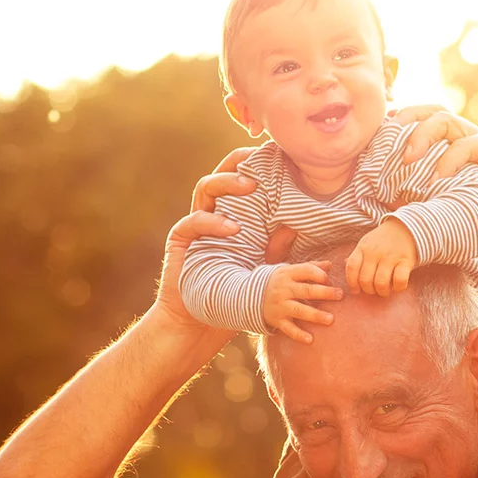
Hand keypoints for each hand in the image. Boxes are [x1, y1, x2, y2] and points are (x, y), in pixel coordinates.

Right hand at [155, 147, 295, 331]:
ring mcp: (194, 224)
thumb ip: (275, 248)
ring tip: (250, 187)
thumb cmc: (233, 294)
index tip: (272, 154)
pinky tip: (232, 228)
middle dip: (237, 164)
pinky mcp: (180, 240)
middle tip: (259, 163)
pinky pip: (192, 222)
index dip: (251, 164)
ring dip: (227, 184)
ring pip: (204, 188)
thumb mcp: (261, 269)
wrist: (200, 322)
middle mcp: (211, 213)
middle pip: (220, 175)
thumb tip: (296, 227)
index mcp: (231, 215)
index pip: (239, 181)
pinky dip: (211, 221)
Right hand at [263, 262, 343, 343]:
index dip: (318, 274)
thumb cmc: (278, 281)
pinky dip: (298, 334)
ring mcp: (280, 305)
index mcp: (288, 274)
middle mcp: (283, 289)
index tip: (329, 279)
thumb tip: (330, 264)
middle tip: (340, 295)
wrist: (248, 296)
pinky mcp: (277, 320)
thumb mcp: (290, 271)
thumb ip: (310, 267)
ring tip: (330, 319)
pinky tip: (310, 339)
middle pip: (306, 290)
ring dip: (315, 315)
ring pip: (299, 310)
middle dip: (324, 293)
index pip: (305, 270)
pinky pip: (288, 328)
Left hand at [345, 218, 417, 296]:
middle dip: (369, 290)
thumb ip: (357, 255)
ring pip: (381, 283)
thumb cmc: (383, 240)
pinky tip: (398, 286)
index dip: (351, 283)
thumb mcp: (367, 243)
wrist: (406, 227)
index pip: (351, 268)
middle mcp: (375, 252)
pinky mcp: (406, 261)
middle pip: (365, 280)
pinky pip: (400, 281)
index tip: (356, 290)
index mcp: (363, 248)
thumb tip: (343, 264)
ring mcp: (391, 256)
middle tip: (374, 289)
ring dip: (382, 292)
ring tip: (385, 290)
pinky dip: (398, 288)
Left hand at [390, 106, 477, 257]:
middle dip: (405, 115)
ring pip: (445, 119)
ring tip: (407, 159)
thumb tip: (387, 209)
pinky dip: (448, 160)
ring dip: (421, 136)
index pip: (421, 123)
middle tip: (386, 133)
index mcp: (451, 149)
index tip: (376, 136)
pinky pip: (467, 144)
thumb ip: (421, 204)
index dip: (399, 124)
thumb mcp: (446, 211)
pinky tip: (437, 179)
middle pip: (431, 110)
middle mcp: (465, 138)